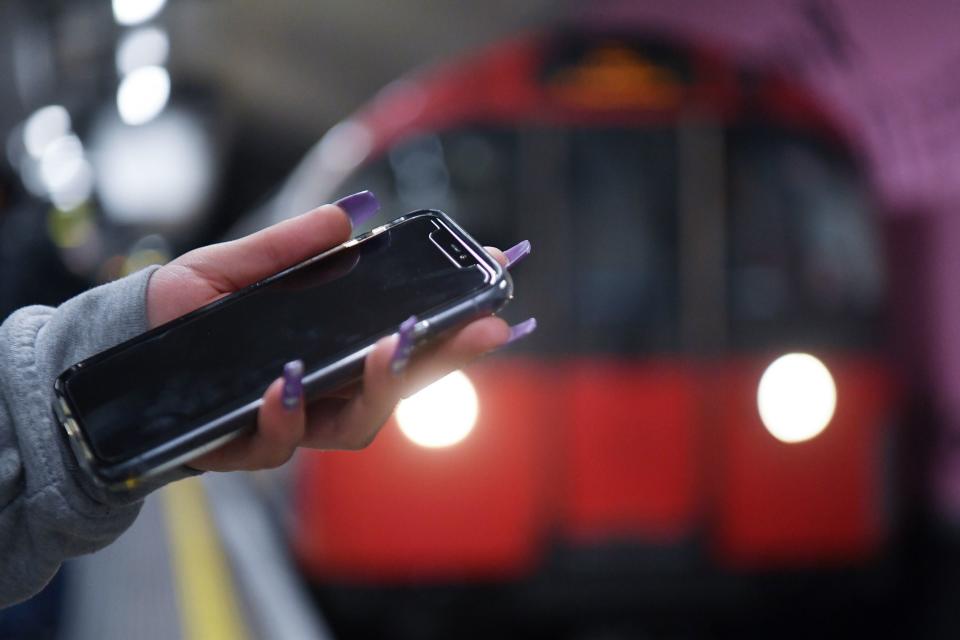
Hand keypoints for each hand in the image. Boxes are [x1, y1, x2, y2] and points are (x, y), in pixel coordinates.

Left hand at [146, 193, 530, 470]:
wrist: (113, 355)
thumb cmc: (181, 312)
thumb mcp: (234, 267)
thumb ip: (288, 246)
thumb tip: (348, 217)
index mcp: (333, 349)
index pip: (408, 343)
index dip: (455, 326)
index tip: (497, 296)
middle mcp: (324, 392)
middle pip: (401, 388)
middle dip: (447, 359)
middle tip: (481, 329)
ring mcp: (290, 423)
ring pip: (357, 426)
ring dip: (380, 388)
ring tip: (388, 349)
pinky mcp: (244, 445)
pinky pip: (279, 443)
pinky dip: (288, 414)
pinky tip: (287, 384)